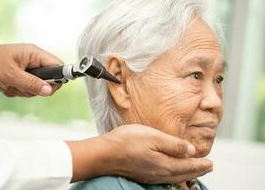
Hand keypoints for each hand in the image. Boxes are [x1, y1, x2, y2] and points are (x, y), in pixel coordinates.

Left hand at [0, 40, 62, 96]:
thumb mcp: (11, 75)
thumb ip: (31, 84)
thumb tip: (48, 90)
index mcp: (35, 54)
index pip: (58, 66)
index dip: (57, 79)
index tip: (47, 89)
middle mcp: (34, 59)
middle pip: (48, 80)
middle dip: (35, 88)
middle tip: (21, 86)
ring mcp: (29, 67)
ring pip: (37, 86)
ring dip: (24, 90)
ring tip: (10, 85)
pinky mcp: (24, 74)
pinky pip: (28, 87)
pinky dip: (18, 90)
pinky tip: (7, 85)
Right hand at [67, 124, 212, 183]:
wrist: (104, 154)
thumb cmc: (127, 142)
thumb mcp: (153, 137)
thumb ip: (174, 144)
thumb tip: (191, 150)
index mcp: (165, 164)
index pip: (188, 165)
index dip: (201, 164)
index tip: (211, 163)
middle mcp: (160, 174)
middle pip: (183, 173)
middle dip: (197, 170)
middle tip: (208, 167)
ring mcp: (150, 176)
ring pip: (175, 177)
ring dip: (187, 174)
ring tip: (194, 171)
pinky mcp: (142, 175)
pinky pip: (165, 178)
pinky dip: (175, 176)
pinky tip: (172, 173)